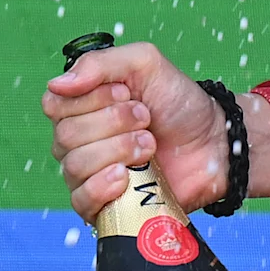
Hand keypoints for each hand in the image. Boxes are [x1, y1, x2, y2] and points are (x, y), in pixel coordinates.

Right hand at [43, 40, 269, 219]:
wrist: (214, 143)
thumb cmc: (178, 102)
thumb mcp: (144, 64)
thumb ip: (99, 64)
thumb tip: (56, 84)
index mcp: (80, 106)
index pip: (55, 104)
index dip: (91, 99)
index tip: (127, 94)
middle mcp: (77, 141)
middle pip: (66, 136)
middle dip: (113, 124)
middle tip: (146, 120)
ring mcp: (88, 175)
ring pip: (75, 166)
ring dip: (118, 151)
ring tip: (149, 146)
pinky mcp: (104, 206)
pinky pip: (81, 201)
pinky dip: (102, 186)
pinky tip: (125, 177)